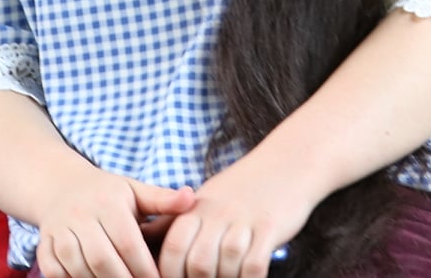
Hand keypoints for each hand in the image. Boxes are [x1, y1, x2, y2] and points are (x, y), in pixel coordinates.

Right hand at [34, 171, 195, 277]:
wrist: (60, 186)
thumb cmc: (106, 194)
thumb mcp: (134, 191)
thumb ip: (162, 200)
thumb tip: (191, 198)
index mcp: (107, 201)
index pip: (128, 242)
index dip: (144, 268)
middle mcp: (80, 214)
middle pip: (103, 259)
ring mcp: (59, 230)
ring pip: (79, 267)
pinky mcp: (44, 244)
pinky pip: (55, 271)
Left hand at [155, 154, 311, 277]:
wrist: (285, 163)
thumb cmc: (239, 189)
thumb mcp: (203, 200)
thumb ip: (175, 222)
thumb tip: (144, 239)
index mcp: (195, 208)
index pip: (172, 247)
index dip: (169, 273)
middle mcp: (217, 214)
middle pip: (198, 262)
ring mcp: (244, 219)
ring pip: (227, 264)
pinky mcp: (270, 227)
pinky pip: (255, 263)